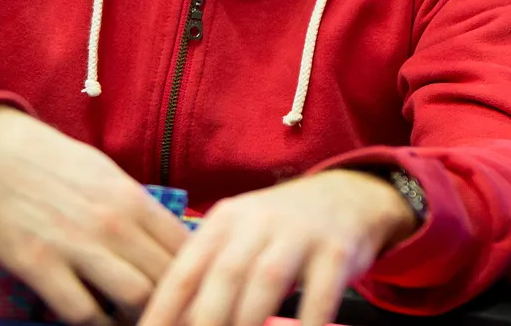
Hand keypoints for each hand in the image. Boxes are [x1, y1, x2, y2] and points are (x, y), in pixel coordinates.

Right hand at [0, 106, 190, 324]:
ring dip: (137, 317)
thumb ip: (137, 209)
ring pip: (135, 297)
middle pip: (167, 277)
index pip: (186, 247)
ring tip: (132, 321)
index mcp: (131, 197)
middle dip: (173, 301)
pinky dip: (94, 324)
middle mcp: (111, 220)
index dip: (195, 276)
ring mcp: (75, 243)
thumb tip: (172, 242)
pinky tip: (94, 321)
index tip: (191, 292)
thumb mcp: (103, 174)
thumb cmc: (47, 162)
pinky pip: (81, 311)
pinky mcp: (38, 263)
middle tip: (167, 314)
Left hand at [139, 169, 416, 325]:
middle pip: (223, 276)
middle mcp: (258, 222)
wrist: (346, 196)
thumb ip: (209, 272)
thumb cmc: (279, 230)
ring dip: (248, 322)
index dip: (164, 309)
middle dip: (204, 321)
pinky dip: (307, 322)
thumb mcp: (239, 236)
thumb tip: (173, 317)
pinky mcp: (336, 251)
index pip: (185, 270)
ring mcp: (299, 234)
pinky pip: (320, 293)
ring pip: (266, 281)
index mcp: (224, 221)